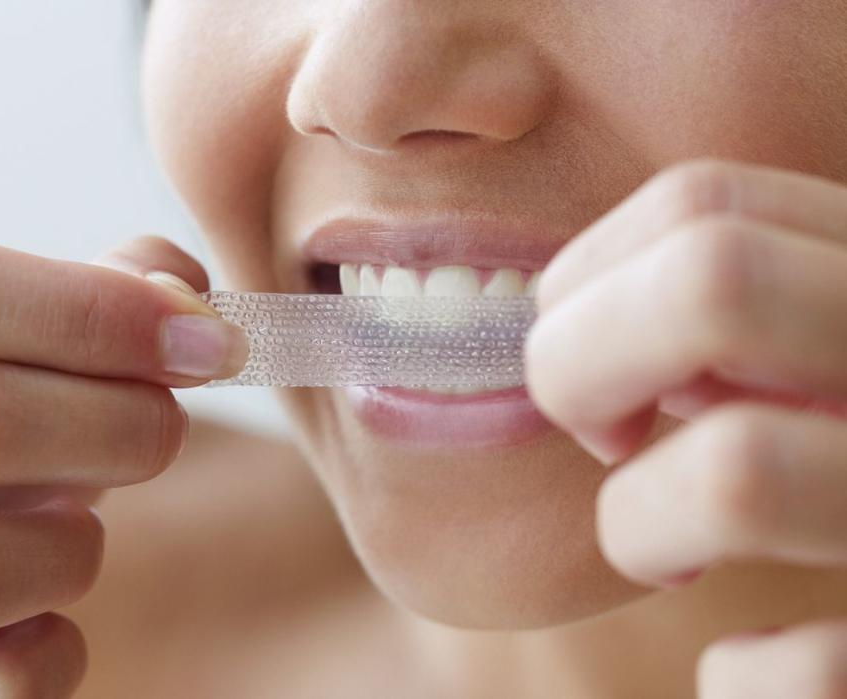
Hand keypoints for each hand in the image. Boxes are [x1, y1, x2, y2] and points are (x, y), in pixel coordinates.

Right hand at [0, 234, 245, 696]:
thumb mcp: (14, 345)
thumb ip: (106, 294)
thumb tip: (186, 300)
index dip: (91, 311)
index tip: (203, 340)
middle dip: (116, 423)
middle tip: (168, 430)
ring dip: (73, 549)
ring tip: (78, 532)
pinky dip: (54, 648)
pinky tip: (41, 615)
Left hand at [526, 160, 846, 696]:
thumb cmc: (842, 476)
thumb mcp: (819, 356)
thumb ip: (738, 322)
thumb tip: (578, 315)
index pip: (702, 205)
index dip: (591, 282)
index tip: (600, 368)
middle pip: (710, 279)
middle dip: (581, 365)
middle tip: (601, 440)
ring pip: (737, 473)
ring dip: (642, 525)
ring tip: (667, 559)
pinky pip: (810, 672)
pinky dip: (743, 680)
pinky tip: (752, 670)